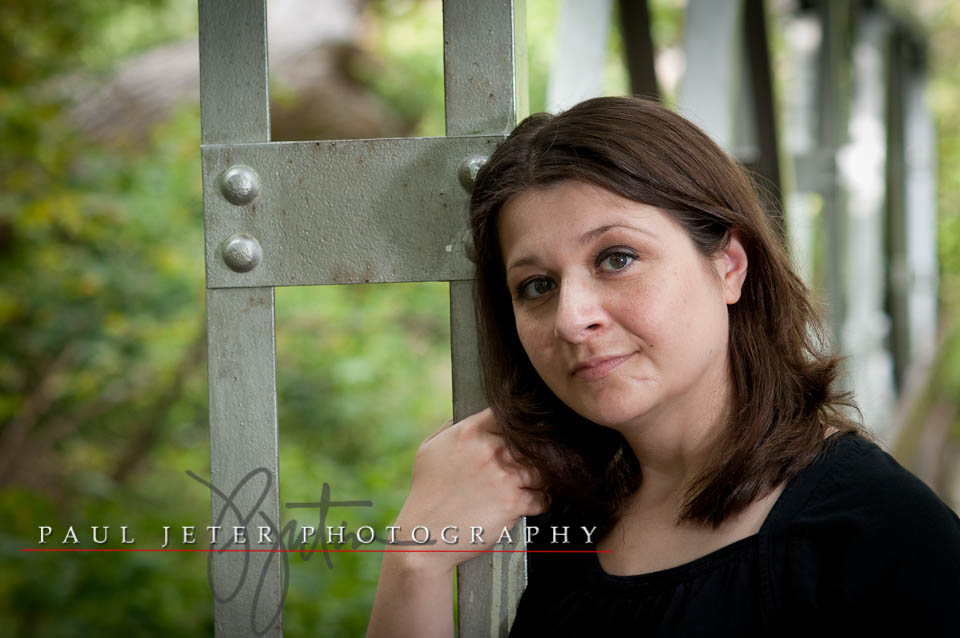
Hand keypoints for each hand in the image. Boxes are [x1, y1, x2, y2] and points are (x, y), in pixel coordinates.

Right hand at [391, 408, 546, 573]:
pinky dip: (540, 502)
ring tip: (532, 485)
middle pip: (531, 441)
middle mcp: (489, 450)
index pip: (507, 415)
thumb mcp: (429, 450)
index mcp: (469, 432)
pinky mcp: (512, 502)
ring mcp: (503, 476)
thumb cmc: (426, 494)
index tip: (522, 434)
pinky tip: (529, 503)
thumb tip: (463, 416)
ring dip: (539, 479)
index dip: (519, 424)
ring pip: (541, 469)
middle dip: (534, 454)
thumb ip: (450, 428)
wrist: (425, 536)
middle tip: (533, 463)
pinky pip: (542, 498)